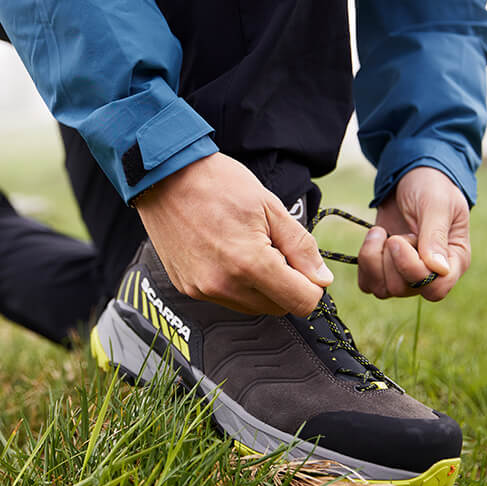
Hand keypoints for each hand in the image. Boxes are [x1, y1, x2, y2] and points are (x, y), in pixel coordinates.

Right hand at [134, 153, 333, 316]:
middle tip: (273, 249)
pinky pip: (226, 299)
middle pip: (278, 308)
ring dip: (260, 287)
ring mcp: (203, 290)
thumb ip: (301, 247)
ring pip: (252, 307)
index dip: (311, 286)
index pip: (301, 302)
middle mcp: (224, 285)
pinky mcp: (188, 288)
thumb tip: (322, 279)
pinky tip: (226, 253)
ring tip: (246, 249)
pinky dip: (235, 284)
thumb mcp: (271, 207)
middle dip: (285, 285)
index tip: (303, 265)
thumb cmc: (218, 184)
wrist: (164, 177)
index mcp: (250, 264)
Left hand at [358, 166, 470, 300]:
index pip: (436, 288)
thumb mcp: (436, 204)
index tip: (399, 240)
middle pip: (403, 289)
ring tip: (382, 233)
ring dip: (374, 259)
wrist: (410, 177)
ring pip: (382, 290)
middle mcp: (431, 274)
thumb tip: (438, 270)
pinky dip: (364, 263)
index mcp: (455, 260)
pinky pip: (368, 284)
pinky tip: (374, 239)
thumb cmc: (431, 186)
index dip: (413, 271)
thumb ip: (435, 236)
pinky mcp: (384, 270)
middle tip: (395, 234)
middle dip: (391, 259)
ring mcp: (405, 274)